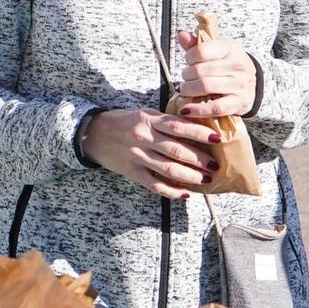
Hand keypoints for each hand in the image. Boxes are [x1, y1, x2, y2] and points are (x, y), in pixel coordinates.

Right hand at [79, 108, 221, 199]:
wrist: (92, 133)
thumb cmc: (122, 121)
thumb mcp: (143, 113)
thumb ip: (165, 121)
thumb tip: (195, 128)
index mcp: (147, 119)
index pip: (179, 126)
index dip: (200, 133)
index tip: (216, 139)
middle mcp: (142, 137)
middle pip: (177, 150)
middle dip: (199, 159)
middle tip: (215, 165)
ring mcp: (136, 155)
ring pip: (168, 169)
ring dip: (190, 176)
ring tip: (205, 179)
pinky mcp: (131, 171)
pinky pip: (154, 184)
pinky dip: (171, 191)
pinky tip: (185, 193)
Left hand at [173, 28, 257, 118]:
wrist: (250, 83)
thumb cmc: (226, 64)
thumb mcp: (214, 50)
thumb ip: (195, 44)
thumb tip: (181, 34)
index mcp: (230, 48)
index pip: (200, 51)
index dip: (188, 58)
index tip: (189, 62)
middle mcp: (238, 65)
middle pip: (199, 71)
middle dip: (186, 76)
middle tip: (186, 78)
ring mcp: (240, 85)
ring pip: (205, 87)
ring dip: (189, 90)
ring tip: (186, 90)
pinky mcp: (239, 103)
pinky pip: (215, 108)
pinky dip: (198, 110)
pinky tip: (187, 109)